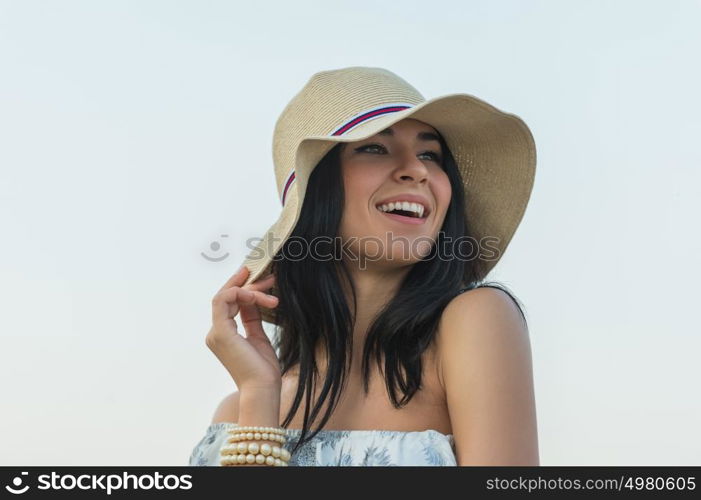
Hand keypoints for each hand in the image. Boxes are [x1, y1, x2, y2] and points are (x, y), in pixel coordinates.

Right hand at [206, 265, 280, 389]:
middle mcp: (216, 332)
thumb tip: (254, 300)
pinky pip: (224, 300)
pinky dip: (241, 293)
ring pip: (226, 295)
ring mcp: (216, 332)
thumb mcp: (259, 337)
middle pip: (227, 296)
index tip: (261, 276)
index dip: (243, 287)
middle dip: (247, 283)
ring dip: (249, 288)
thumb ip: (253, 318)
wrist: (263, 388)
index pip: (229, 303)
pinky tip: (259, 296)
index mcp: (224, 334)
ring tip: (270, 288)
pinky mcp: (220, 332)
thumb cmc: (263, 369)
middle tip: (268, 276)